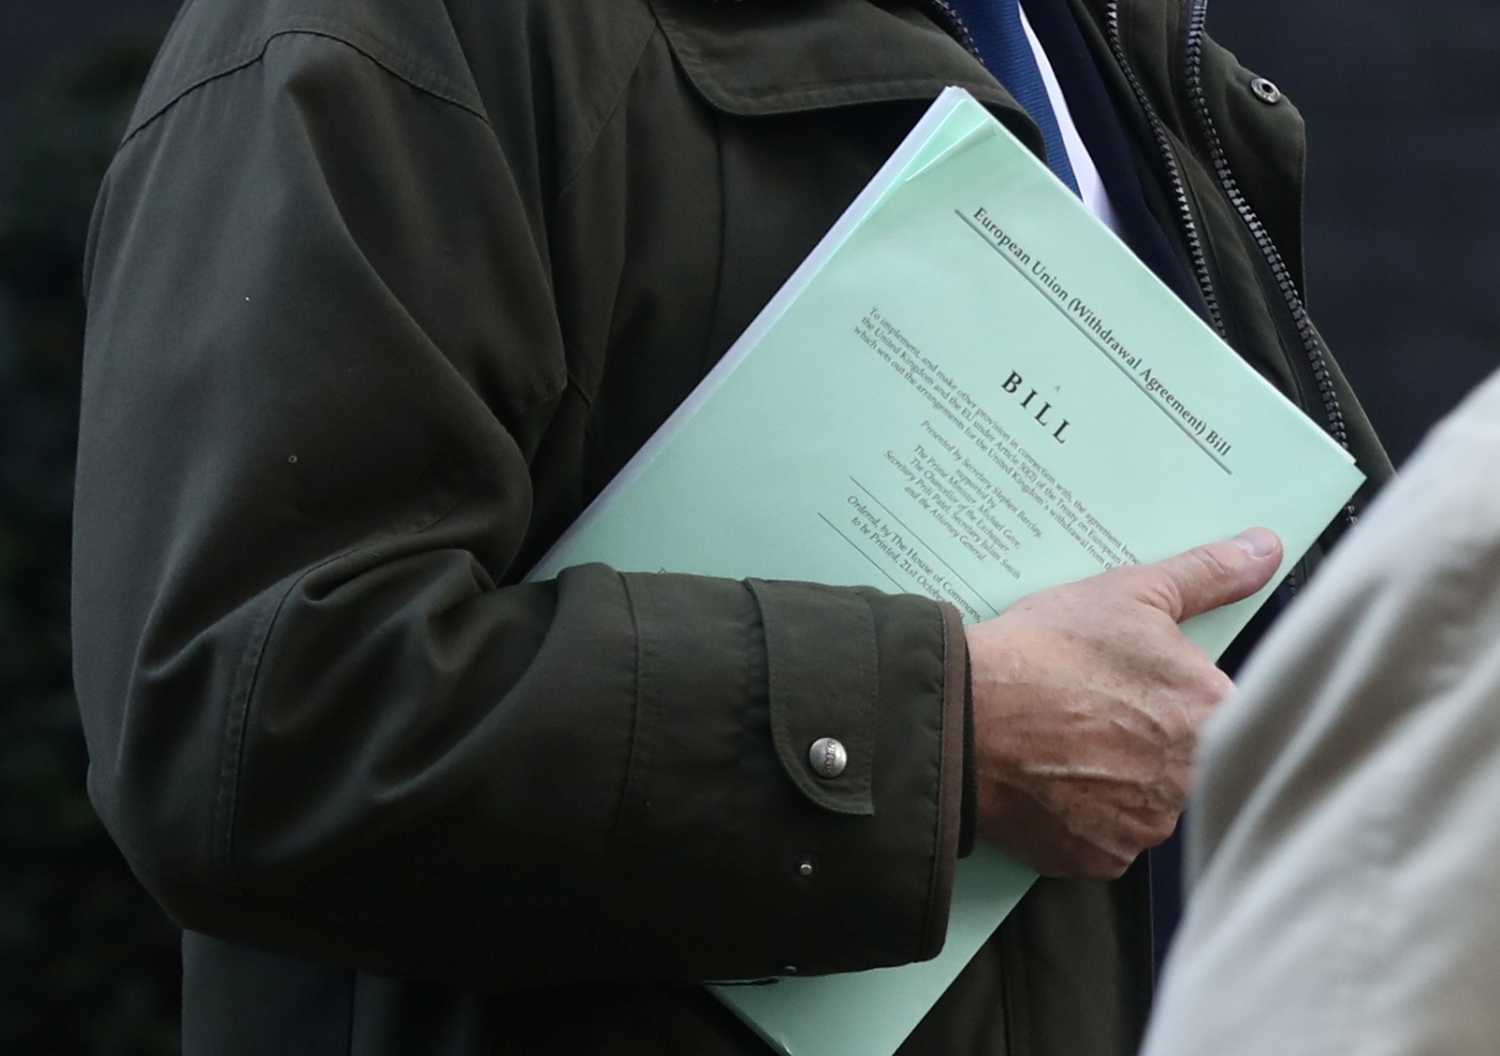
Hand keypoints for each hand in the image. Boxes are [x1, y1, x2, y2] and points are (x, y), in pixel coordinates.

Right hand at [967, 528, 1282, 878]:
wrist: (961, 717)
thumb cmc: (1046, 651)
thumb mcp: (1129, 593)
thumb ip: (1208, 575)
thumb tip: (1265, 547)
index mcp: (1214, 714)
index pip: (1231, 709)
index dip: (1186, 694)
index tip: (1146, 684)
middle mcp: (1192, 783)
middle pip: (1191, 760)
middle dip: (1153, 736)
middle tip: (1100, 707)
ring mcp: (1145, 827)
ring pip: (1150, 801)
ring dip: (1122, 778)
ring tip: (1070, 739)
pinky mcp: (1098, 859)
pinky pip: (1106, 836)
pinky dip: (1085, 812)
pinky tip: (1055, 776)